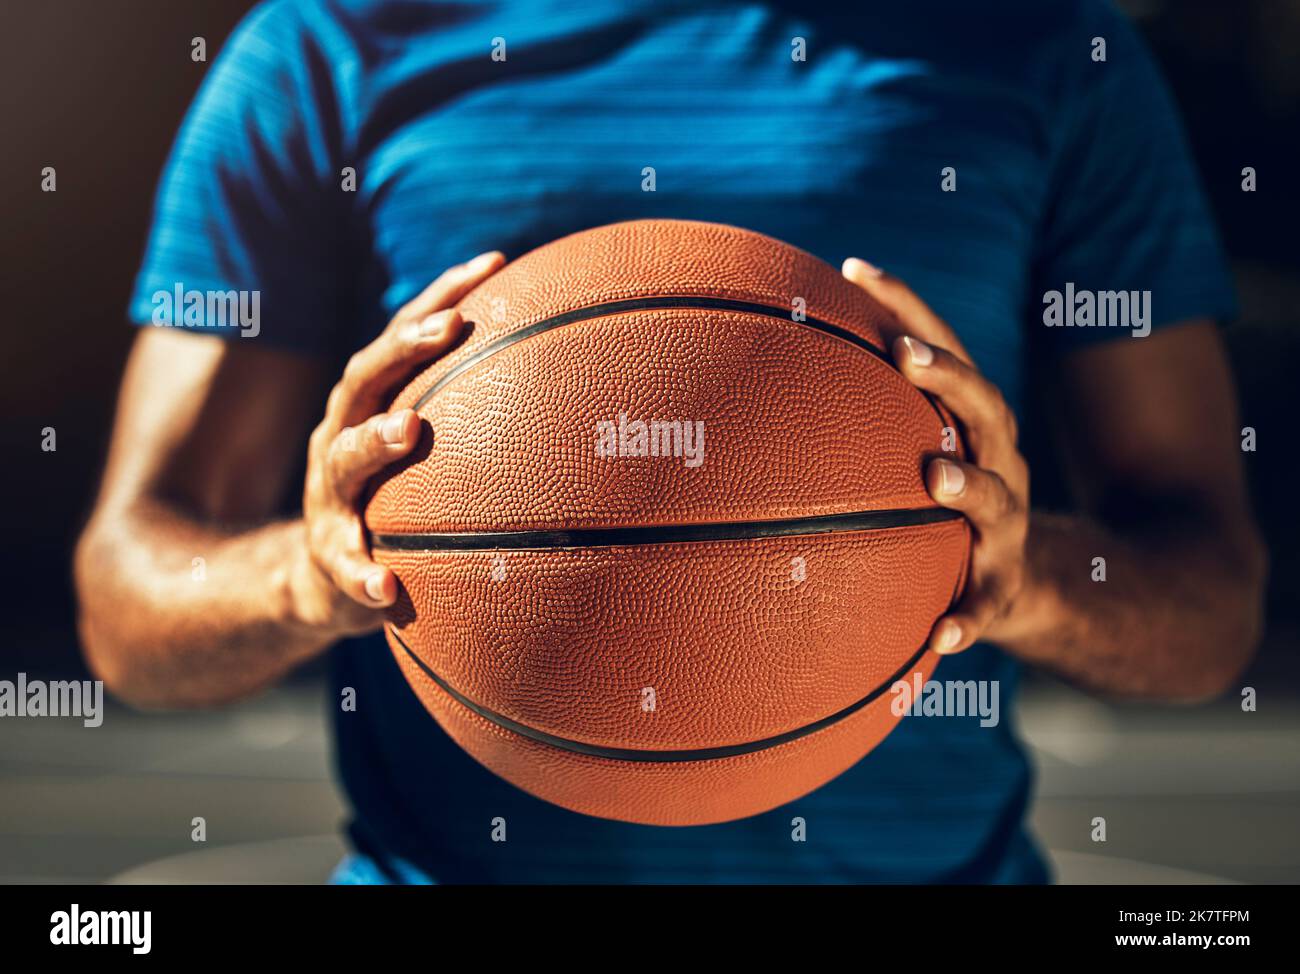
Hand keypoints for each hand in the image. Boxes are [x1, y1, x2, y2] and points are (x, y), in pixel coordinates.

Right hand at [288, 251, 505, 635]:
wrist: (324, 578)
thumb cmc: (394, 500)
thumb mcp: (423, 454)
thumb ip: (473, 416)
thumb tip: (573, 378)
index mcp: (369, 408)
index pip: (401, 339)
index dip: (440, 296)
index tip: (492, 262)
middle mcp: (339, 439)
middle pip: (363, 381)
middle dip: (404, 349)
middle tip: (451, 327)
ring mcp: (329, 498)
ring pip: (342, 461)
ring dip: (374, 440)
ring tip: (407, 428)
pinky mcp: (328, 558)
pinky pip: (342, 567)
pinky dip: (361, 575)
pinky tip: (385, 589)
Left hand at [843, 257, 1030, 654]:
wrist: (1021, 581)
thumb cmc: (943, 501)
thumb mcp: (917, 450)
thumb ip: (861, 414)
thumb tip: (759, 360)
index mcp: (969, 423)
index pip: (941, 350)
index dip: (905, 306)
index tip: (855, 267)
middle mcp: (997, 461)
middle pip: (984, 406)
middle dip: (948, 375)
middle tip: (906, 355)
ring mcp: (1005, 526)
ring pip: (997, 499)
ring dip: (969, 483)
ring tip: (937, 476)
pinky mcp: (1002, 587)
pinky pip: (987, 604)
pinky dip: (968, 618)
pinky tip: (941, 636)